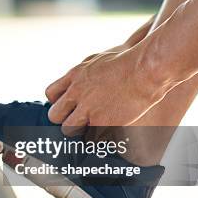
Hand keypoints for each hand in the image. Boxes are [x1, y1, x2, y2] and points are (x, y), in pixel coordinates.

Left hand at [45, 47, 168, 134]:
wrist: (146, 69)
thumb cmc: (128, 60)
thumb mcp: (97, 59)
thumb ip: (84, 74)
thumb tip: (77, 82)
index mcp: (74, 75)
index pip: (50, 94)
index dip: (59, 102)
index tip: (68, 106)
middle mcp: (77, 92)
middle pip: (54, 115)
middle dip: (64, 119)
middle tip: (77, 120)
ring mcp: (88, 108)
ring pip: (69, 129)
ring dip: (79, 130)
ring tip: (93, 127)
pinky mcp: (102, 122)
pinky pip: (91, 138)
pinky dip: (97, 138)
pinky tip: (106, 133)